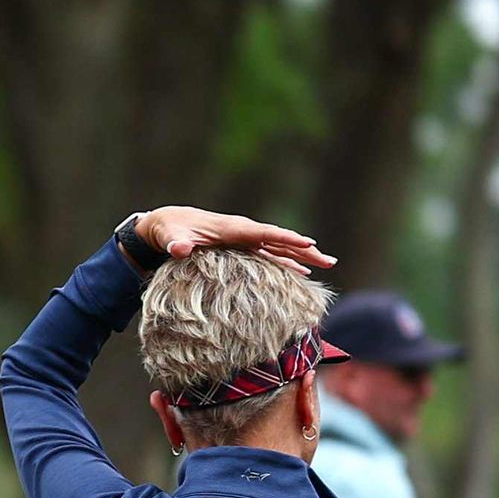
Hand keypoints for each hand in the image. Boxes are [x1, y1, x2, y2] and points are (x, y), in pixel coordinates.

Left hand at [121, 207, 332, 269]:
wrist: (169, 224)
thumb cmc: (170, 230)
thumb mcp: (170, 237)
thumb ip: (175, 243)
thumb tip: (180, 249)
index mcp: (232, 229)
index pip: (264, 233)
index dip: (285, 239)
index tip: (308, 244)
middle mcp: (243, 233)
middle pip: (280, 240)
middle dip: (304, 250)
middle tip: (329, 260)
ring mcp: (244, 241)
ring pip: (279, 248)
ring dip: (302, 257)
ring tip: (325, 265)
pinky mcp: (242, 248)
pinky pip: (269, 256)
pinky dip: (286, 263)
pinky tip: (301, 273)